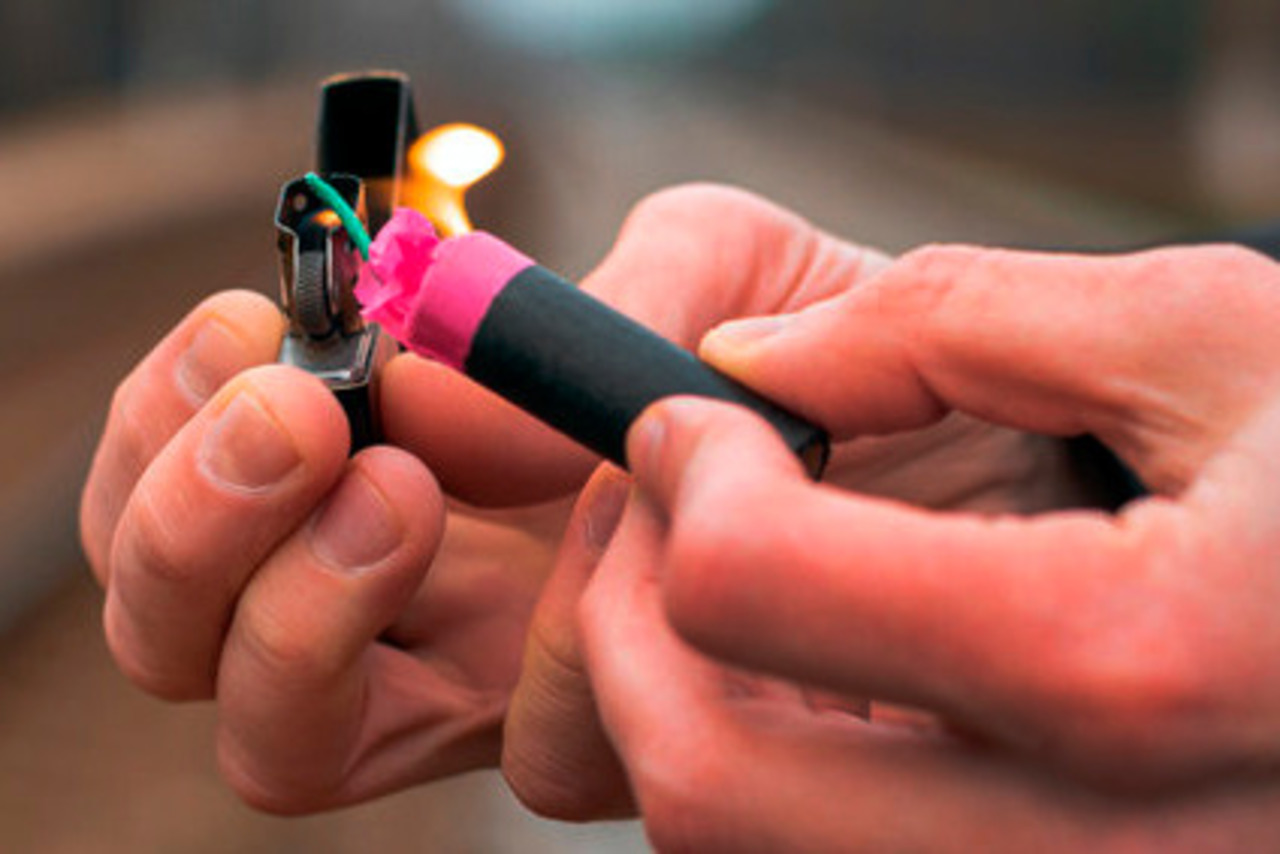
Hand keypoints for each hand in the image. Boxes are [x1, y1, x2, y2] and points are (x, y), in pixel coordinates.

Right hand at [82, 183, 896, 812]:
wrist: (1001, 446)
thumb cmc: (834, 345)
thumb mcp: (714, 264)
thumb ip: (574, 305)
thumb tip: (425, 385)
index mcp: (419, 470)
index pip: (204, 490)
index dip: (173, 427)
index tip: (260, 336)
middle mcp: (430, 599)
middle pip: (185, 634)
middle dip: (189, 530)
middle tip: (299, 427)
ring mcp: (504, 694)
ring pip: (286, 741)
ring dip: (313, 610)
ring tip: (411, 489)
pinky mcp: (621, 756)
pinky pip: (522, 756)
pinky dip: (547, 656)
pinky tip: (626, 558)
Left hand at [582, 244, 1279, 849]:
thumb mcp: (1210, 339)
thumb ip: (947, 324)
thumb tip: (745, 358)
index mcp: (1126, 665)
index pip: (752, 590)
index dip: (680, 473)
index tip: (687, 412)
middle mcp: (1093, 847)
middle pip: (702, 784)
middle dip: (625, 627)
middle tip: (668, 508)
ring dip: (676, 712)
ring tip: (731, 580)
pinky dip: (767, 775)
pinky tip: (818, 677)